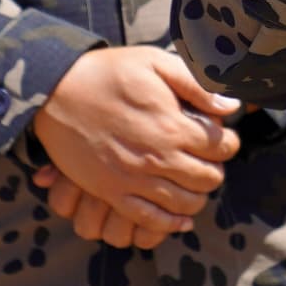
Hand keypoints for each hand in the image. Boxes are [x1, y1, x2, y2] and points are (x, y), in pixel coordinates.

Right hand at [26, 47, 238, 244]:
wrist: (55, 91)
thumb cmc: (106, 72)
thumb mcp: (154, 62)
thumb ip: (195, 84)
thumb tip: (230, 105)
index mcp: (172, 126)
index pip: (221, 147)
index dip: (229, 143)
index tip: (225, 138)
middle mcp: (157, 158)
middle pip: (207, 178)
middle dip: (215, 170)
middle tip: (210, 161)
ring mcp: (133, 179)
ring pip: (183, 203)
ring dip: (197, 197)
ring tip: (196, 185)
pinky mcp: (111, 191)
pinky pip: (148, 219)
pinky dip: (169, 223)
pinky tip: (179, 218)